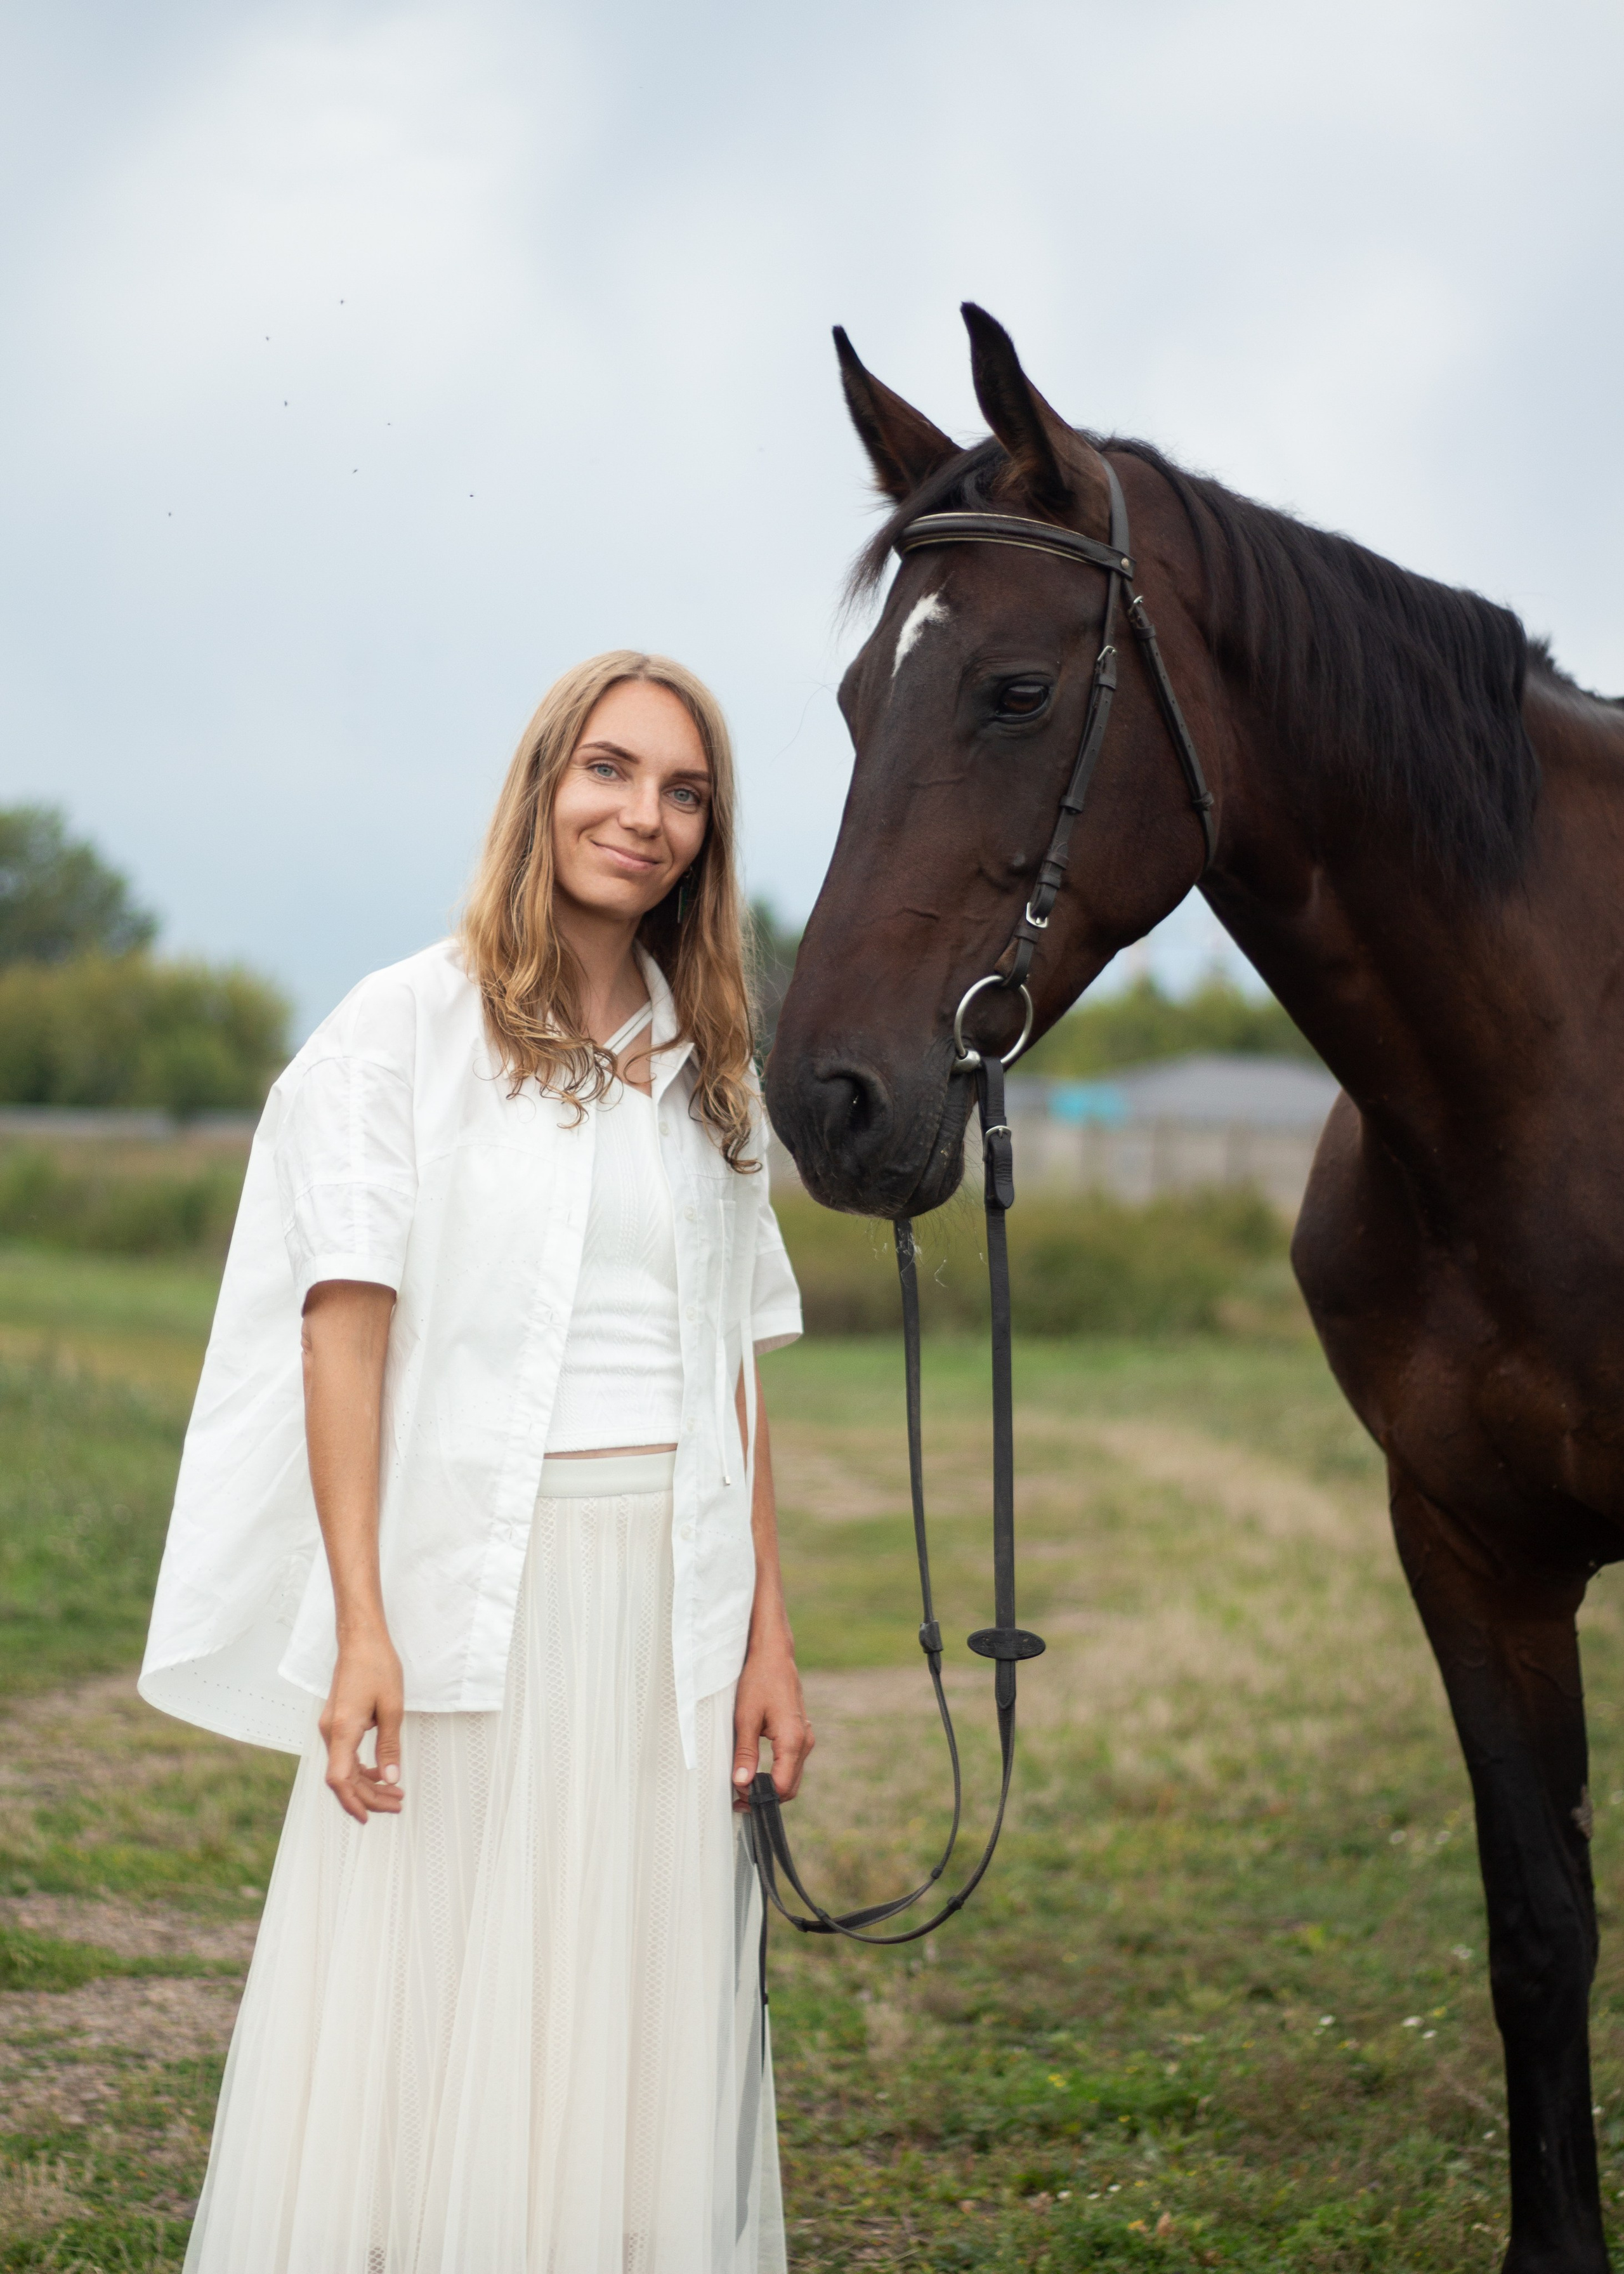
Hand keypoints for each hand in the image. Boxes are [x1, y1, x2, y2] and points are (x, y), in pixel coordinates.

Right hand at [320, 1630, 404, 1824]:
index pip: (340, 1780)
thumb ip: (389, 1746)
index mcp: (342, 1730)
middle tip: (397, 1804)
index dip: (353, 1803)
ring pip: (344, 1769)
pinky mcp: (336, 1722)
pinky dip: (361, 1768)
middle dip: (369, 1797)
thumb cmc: (377, 1667)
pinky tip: (379, 1772)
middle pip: (343, 1779)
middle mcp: (330, 1732)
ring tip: (393, 1793)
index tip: (370, 1817)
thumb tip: (391, 1779)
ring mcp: (331, 1727)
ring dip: (366, 1784)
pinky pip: (345, 1755)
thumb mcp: (392, 1708)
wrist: (361, 1639)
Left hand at [732, 1642, 813, 1811]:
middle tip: (738, 1796)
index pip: (782, 1787)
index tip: (738, 1794)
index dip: (760, 1796)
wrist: (773, 1655)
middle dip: (766, 1796)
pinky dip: (777, 1773)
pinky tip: (757, 1770)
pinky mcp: (801, 1733)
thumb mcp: (746, 1718)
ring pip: (792, 1777)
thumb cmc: (759, 1680)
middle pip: (790, 1787)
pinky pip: (792, 1763)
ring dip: (771, 1786)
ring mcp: (806, 1738)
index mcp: (793, 1740)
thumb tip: (742, 1783)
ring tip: (744, 1784)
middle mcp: (805, 1742)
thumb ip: (746, 1753)